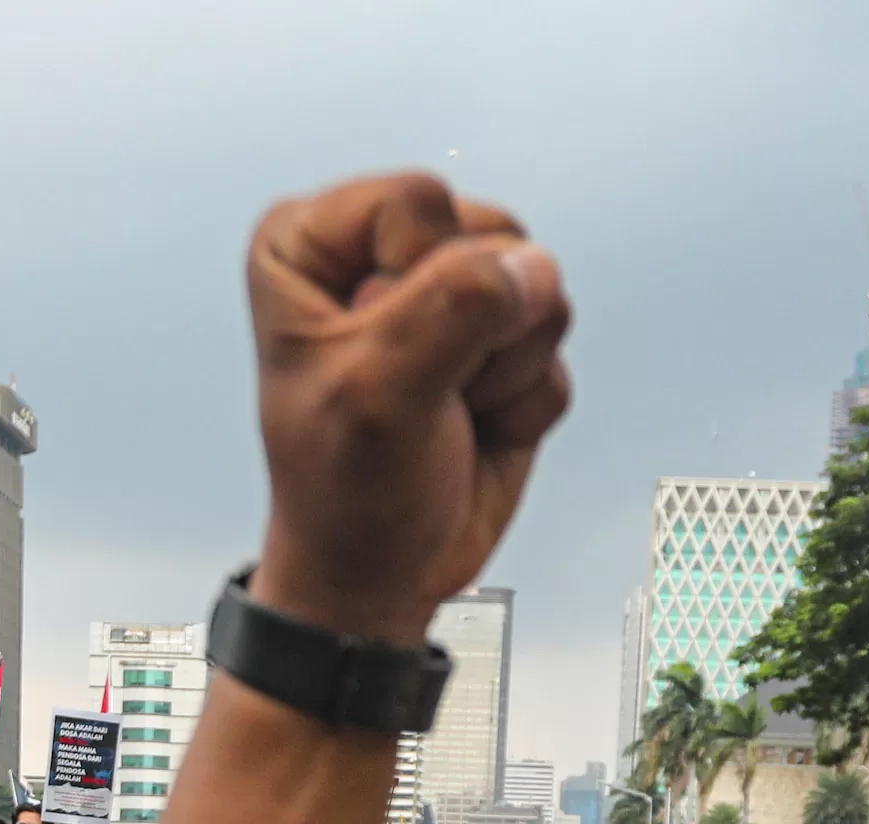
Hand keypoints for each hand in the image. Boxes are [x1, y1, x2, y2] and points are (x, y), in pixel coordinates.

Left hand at [245, 173, 571, 642]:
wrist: (380, 574)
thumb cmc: (345, 489)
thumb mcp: (378, 396)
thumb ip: (452, 312)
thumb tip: (533, 269)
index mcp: (316, 243)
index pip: (417, 205)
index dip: (419, 282)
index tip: (381, 354)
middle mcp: (383, 253)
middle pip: (490, 236)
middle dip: (473, 331)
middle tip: (422, 391)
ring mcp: (449, 294)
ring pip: (536, 284)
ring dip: (502, 369)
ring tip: (447, 409)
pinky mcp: (502, 340)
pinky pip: (552, 345)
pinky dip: (522, 401)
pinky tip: (474, 426)